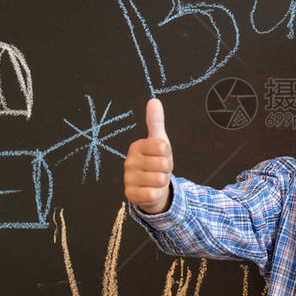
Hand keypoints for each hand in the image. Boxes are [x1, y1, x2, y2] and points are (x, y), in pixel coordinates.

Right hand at [124, 98, 173, 213]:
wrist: (152, 188)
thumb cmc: (156, 163)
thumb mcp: (160, 142)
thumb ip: (156, 122)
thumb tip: (154, 100)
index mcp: (136, 146)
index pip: (163, 147)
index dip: (168, 154)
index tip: (161, 156)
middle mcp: (129, 161)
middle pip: (163, 164)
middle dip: (166, 169)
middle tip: (159, 170)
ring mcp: (128, 178)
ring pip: (159, 179)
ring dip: (162, 182)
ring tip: (156, 180)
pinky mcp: (130, 194)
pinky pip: (152, 193)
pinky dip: (156, 194)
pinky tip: (150, 191)